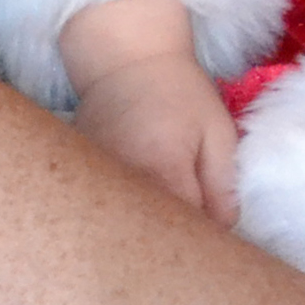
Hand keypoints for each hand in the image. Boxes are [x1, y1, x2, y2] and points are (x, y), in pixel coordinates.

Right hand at [56, 0, 237, 223]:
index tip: (211, 245)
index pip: (182, 228)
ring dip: (141, 230)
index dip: (199, 240)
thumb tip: (225, 229)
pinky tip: (131, 212)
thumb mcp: (217, 130)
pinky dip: (118, 215)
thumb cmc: (181, 92)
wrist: (127, 60)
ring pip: (121, 223)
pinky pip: (101, 208)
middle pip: (146, 232)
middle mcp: (123, 178)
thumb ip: (223, 183)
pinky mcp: (79, 176)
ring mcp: (95, 178)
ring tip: (159, 227)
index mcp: (163, 168)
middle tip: (186, 238)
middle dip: (167, 242)